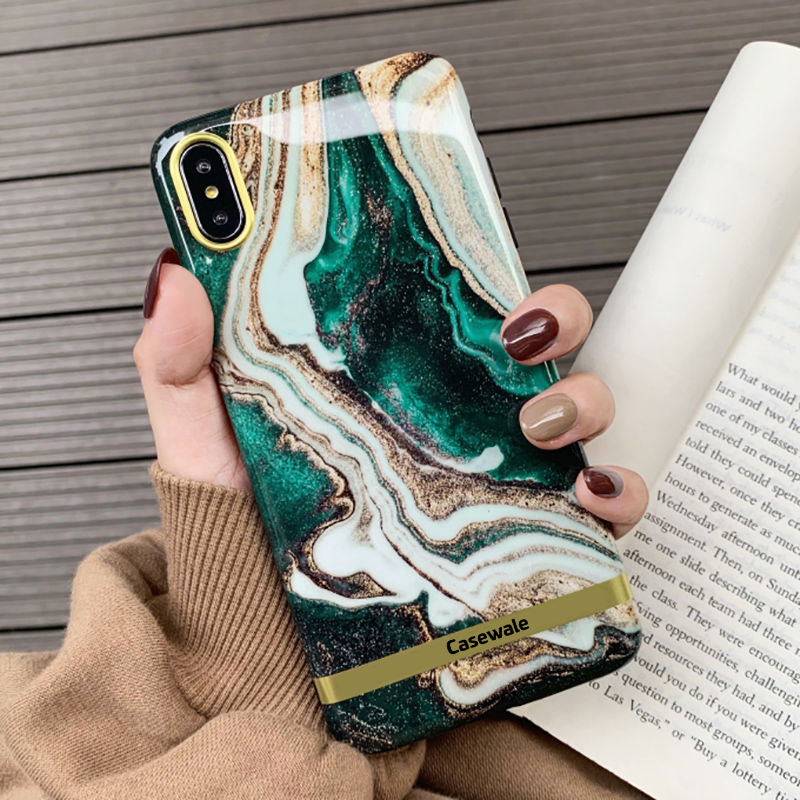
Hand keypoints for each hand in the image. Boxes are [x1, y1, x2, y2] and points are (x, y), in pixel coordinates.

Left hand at [134, 250, 647, 535]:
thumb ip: (181, 364)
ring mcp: (495, 479)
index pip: (459, 308)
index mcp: (396, 382)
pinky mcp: (518, 545)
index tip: (492, 277)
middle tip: (521, 340)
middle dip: (556, 324)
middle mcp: (456, 423)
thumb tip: (176, 276)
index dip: (490, 277)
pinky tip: (593, 494)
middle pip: (537, 347)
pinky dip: (617, 496)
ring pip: (579, 412)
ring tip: (541, 425)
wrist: (267, 646)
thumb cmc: (242, 540)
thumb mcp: (205, 444)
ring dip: (584, 400)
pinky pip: (597, 513)